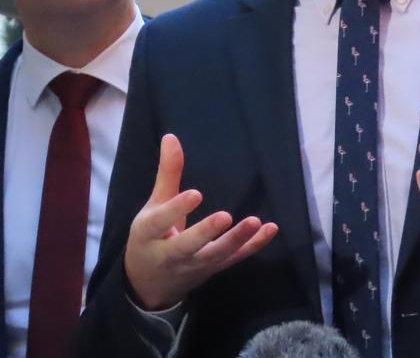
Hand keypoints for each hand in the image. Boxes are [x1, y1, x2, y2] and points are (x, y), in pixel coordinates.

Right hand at [124, 134, 278, 309]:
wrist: (150, 283)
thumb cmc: (151, 238)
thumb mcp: (153, 207)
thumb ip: (166, 174)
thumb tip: (171, 137)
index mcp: (149, 234)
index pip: (161, 221)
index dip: (177, 208)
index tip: (195, 194)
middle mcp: (172, 254)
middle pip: (188, 246)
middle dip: (206, 233)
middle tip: (225, 216)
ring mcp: (195, 264)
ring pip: (216, 255)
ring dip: (237, 240)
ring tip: (255, 222)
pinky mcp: (214, 269)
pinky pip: (235, 258)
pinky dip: (253, 246)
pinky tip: (270, 229)